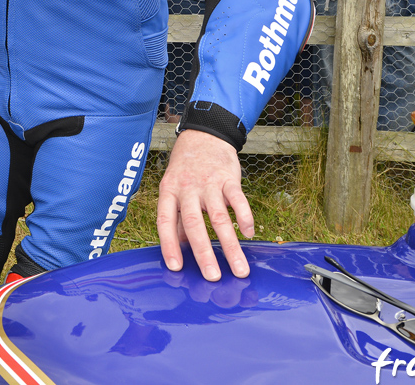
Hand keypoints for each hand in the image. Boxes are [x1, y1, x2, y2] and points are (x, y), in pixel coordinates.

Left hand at [157, 129, 252, 281]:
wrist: (204, 136)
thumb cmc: (186, 168)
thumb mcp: (173, 188)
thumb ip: (176, 217)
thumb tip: (179, 249)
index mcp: (169, 191)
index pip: (165, 221)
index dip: (169, 244)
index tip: (176, 267)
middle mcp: (187, 188)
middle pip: (193, 223)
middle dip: (204, 253)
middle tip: (213, 278)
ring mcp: (209, 183)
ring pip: (219, 218)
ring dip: (230, 246)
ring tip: (240, 269)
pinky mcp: (229, 179)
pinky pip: (238, 200)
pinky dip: (245, 218)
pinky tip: (249, 235)